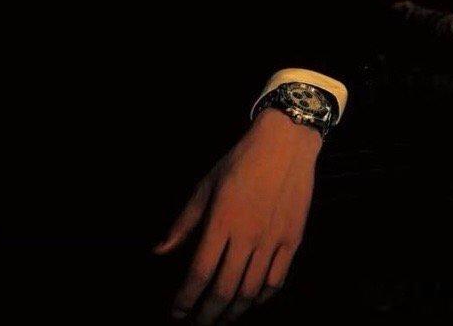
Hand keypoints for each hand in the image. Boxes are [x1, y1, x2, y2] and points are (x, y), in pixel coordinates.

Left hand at [153, 109, 320, 321]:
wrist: (284, 144)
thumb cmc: (239, 162)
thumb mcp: (206, 185)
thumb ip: (184, 223)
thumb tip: (160, 251)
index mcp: (222, 220)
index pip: (200, 272)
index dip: (186, 297)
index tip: (177, 313)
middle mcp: (247, 236)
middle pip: (225, 289)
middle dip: (208, 314)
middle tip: (197, 324)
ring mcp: (272, 241)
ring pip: (251, 292)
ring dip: (233, 311)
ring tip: (220, 319)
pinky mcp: (292, 241)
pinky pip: (276, 281)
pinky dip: (261, 299)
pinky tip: (250, 302)